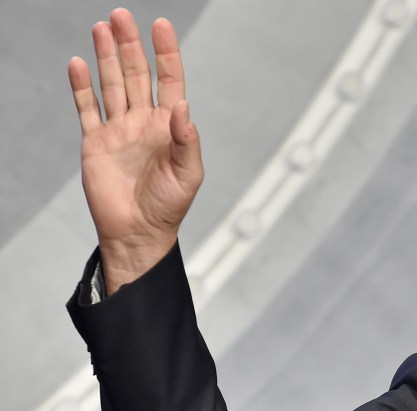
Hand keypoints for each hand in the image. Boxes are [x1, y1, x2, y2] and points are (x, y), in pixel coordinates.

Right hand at [68, 8, 202, 293]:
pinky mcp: (96, 142)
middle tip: (121, 16)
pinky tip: (78, 64)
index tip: (161, 25)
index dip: (166, 53)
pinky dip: (82, 87)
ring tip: (102, 27)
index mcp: (170, 126)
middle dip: (130, 45)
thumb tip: (184, 106)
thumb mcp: (188, 175)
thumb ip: (188, 141)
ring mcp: (119, 130)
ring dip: (106, 56)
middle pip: (136, 74)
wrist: (138, 233)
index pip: (169, 80)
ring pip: (111, 84)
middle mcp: (144, 122)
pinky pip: (87, 108)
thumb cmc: (169, 207)